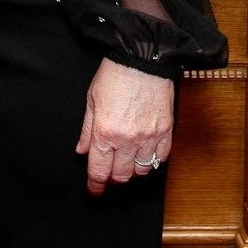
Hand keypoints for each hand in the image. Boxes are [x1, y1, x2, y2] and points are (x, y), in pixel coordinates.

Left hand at [75, 59, 174, 194]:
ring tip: (128, 160)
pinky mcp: (166, 130)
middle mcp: (127, 139)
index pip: (99, 170)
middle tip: (110, 169)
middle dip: (113, 176)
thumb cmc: (114, 74)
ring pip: (142, 170)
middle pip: (121, 175)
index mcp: (105, 132)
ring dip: (133, 169)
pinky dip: (153, 159)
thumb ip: (87, 129)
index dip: (95, 185)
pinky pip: (161, 157)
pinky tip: (146, 152)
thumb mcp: (92, 99)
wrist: (142, 57)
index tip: (94, 190)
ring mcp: (149, 136)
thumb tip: (82, 150)